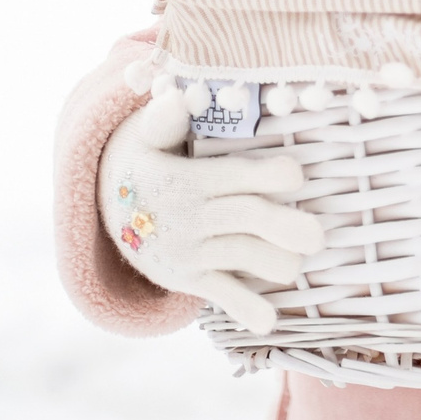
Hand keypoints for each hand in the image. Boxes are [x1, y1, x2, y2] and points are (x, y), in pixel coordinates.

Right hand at [98, 89, 324, 332]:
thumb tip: (175, 98)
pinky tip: (268, 321)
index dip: (266, 175)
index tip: (296, 175)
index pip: (233, 175)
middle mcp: (192, 216)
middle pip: (245, 218)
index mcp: (189, 178)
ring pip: (240, 257)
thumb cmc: (144, 162)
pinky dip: (244, 308)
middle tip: (317, 236)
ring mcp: (189, 251)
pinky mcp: (187, 278)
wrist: (103, 209)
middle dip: (283, 226)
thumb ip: (162, 121)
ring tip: (297, 265)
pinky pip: (219, 295)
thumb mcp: (144, 138)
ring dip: (272, 264)